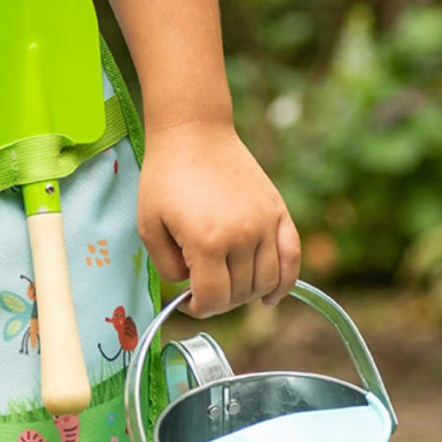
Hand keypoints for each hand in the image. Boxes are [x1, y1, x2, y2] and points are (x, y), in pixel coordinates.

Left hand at [137, 122, 300, 317]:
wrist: (194, 133)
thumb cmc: (165, 177)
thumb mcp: (149, 226)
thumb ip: (167, 267)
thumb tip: (190, 286)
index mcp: (207, 242)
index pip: (213, 299)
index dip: (197, 308)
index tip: (186, 301)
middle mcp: (242, 236)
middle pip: (239, 294)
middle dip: (218, 301)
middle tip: (202, 289)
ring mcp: (265, 223)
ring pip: (266, 281)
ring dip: (245, 294)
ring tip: (227, 286)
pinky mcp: (278, 211)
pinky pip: (292, 257)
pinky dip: (285, 282)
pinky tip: (270, 297)